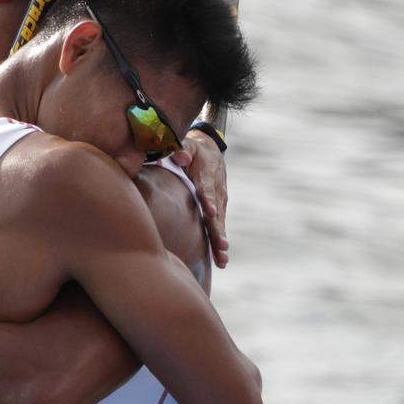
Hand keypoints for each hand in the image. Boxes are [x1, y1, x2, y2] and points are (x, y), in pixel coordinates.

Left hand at [170, 134, 229, 267]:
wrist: (212, 150)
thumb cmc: (194, 149)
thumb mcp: (188, 143)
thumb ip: (183, 149)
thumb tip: (180, 156)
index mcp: (207, 176)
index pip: (207, 190)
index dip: (209, 201)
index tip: (211, 212)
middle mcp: (217, 191)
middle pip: (217, 214)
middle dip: (218, 231)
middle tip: (222, 247)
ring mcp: (220, 201)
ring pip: (220, 224)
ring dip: (221, 242)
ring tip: (222, 260)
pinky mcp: (220, 208)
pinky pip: (219, 226)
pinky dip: (220, 242)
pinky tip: (221, 260)